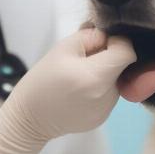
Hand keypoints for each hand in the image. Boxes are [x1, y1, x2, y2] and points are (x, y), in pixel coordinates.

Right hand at [0, 28, 136, 153]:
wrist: (27, 119)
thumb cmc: (41, 81)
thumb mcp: (62, 48)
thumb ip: (90, 36)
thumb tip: (108, 34)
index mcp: (96, 77)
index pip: (127, 52)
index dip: (117, 42)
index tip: (100, 42)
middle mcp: (106, 96)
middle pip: (122, 67)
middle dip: (107, 58)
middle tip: (83, 59)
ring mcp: (106, 110)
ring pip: (116, 81)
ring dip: (103, 73)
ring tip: (77, 76)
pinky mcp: (101, 118)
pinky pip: (107, 96)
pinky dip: (98, 89)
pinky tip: (77, 91)